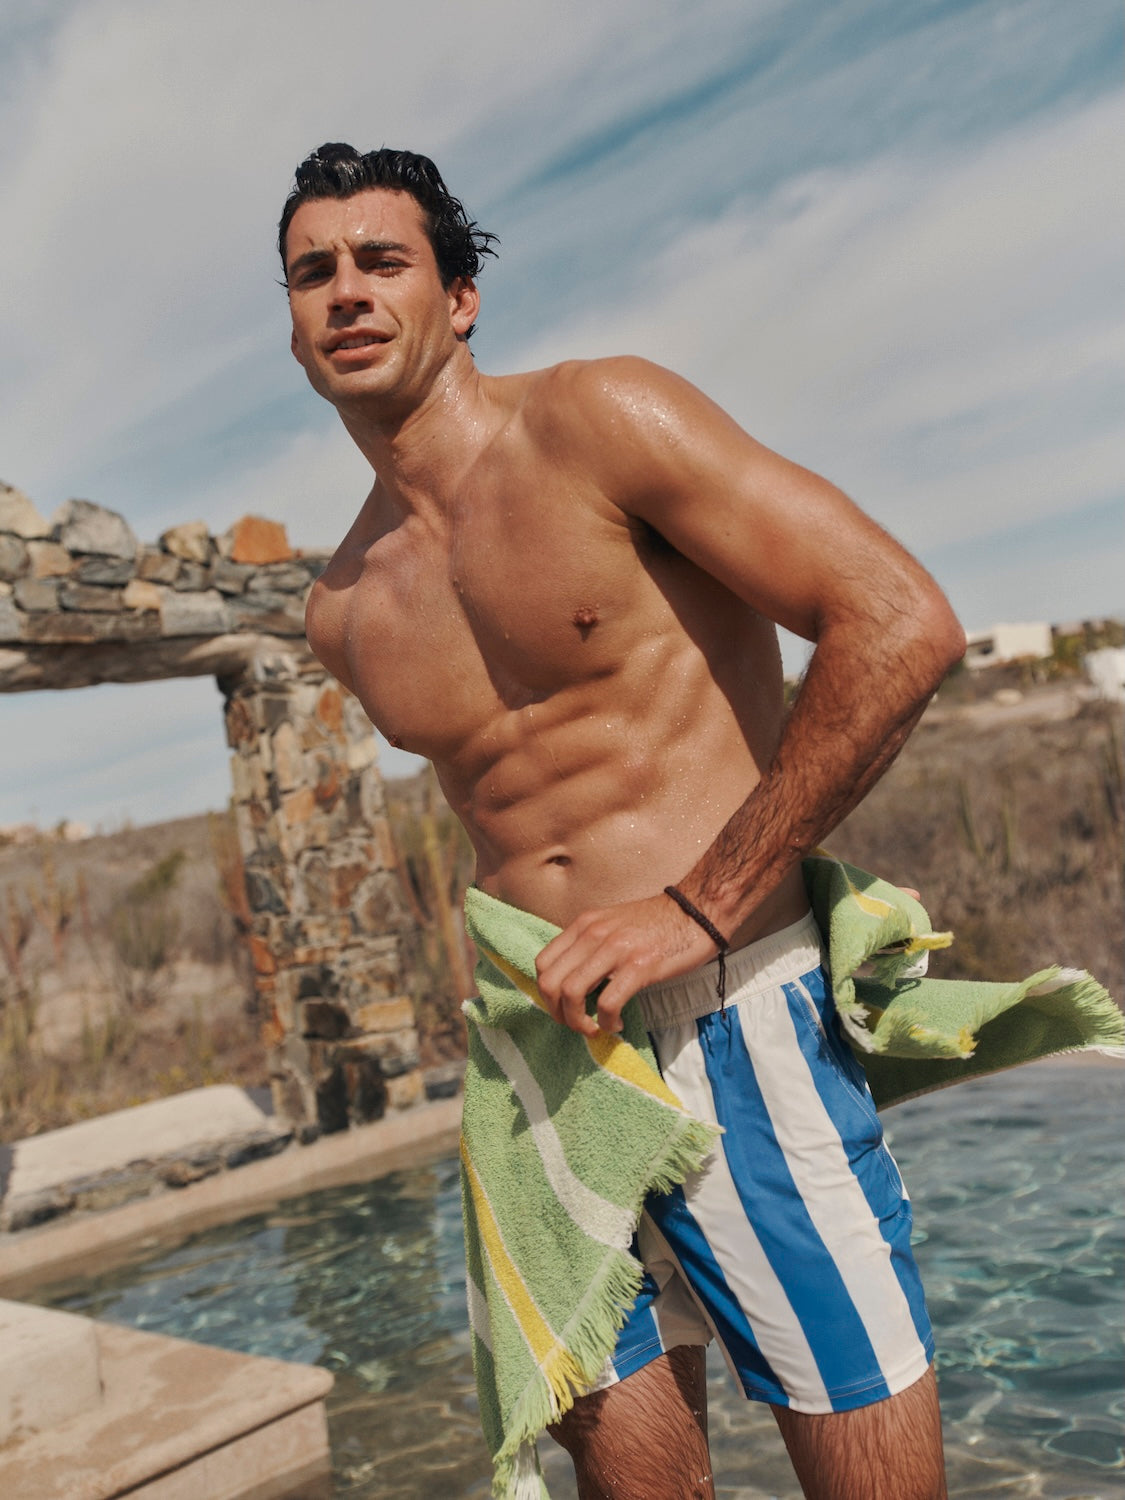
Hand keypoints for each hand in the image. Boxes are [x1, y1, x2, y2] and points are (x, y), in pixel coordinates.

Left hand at [535, 893, 718, 1035]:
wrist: (698, 909)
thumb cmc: (658, 922)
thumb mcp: (612, 924)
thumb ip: (590, 944)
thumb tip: (573, 979)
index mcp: (584, 924)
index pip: (542, 964)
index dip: (546, 994)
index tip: (564, 1008)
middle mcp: (593, 934)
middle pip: (550, 983)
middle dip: (557, 1013)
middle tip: (577, 1025)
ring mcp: (615, 949)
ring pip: (571, 994)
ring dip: (578, 1022)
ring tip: (595, 1029)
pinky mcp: (639, 966)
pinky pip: (607, 1003)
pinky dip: (607, 1022)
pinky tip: (617, 1023)